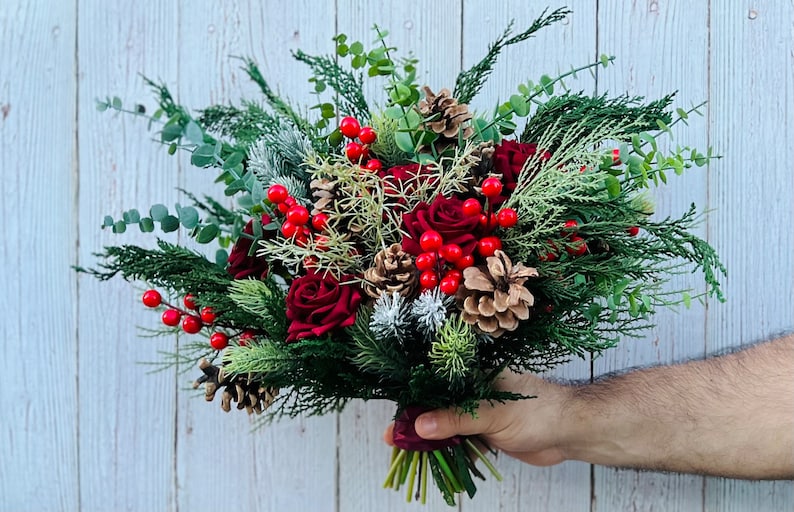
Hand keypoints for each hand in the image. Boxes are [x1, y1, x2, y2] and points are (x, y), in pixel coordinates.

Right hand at [383, 371, 574, 466]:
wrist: (571, 431)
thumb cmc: (538, 410)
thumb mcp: (492, 413)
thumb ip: (456, 419)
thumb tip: (420, 426)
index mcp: (473, 375)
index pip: (435, 384)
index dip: (412, 400)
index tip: (395, 419)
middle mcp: (473, 391)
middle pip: (436, 405)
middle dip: (415, 422)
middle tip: (393, 439)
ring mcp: (479, 412)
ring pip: (446, 424)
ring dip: (429, 439)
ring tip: (406, 452)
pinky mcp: (487, 431)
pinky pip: (460, 440)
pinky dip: (446, 449)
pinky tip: (431, 458)